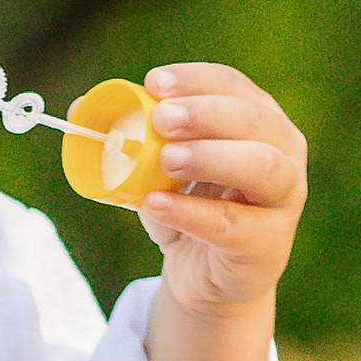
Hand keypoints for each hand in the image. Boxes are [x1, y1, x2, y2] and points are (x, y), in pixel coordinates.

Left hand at [138, 62, 306, 312]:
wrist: (207, 279)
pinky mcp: (267, 244)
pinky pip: (232, 224)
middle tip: (162, 119)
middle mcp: (282, 152)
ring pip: (262, 167)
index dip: (195, 81)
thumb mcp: (156, 171)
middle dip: (206, 114)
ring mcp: (283, 199)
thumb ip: (129, 140)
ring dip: (211, 156)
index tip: (154, 83)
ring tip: (166, 159)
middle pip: (254, 120)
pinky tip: (158, 204)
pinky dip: (192, 212)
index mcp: (257, 121)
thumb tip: (78, 108)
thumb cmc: (188, 210)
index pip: (233, 86)